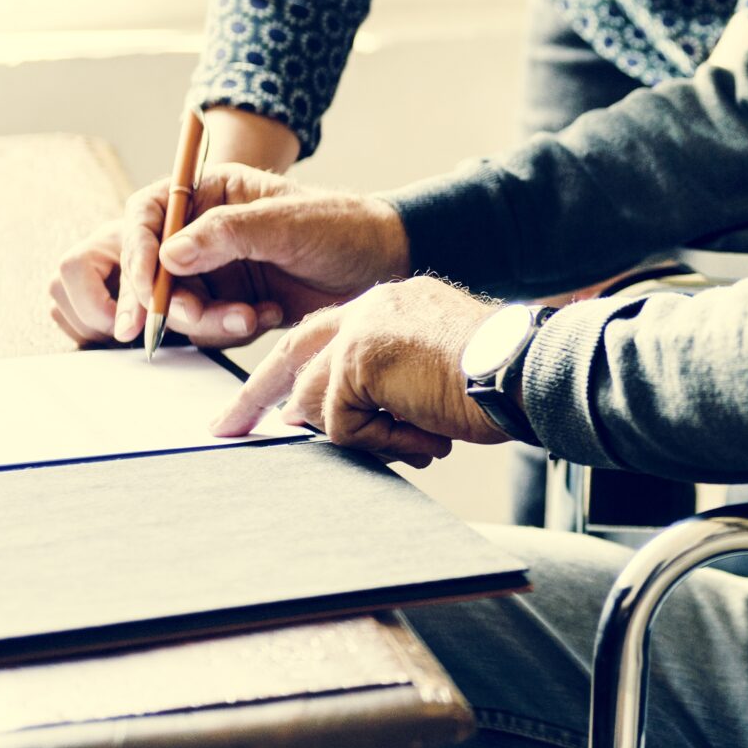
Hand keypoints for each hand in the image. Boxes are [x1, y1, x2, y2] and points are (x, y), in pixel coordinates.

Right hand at [44, 165, 407, 347]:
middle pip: (154, 269)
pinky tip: (269, 315)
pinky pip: (209, 326)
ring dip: (208, 320)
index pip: (149, 214)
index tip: (145, 288)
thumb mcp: (287, 224)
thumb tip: (168, 254)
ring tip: (252, 317)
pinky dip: (230, 329)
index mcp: (209, 191)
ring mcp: (217, 268)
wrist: (384, 265)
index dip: (136, 251)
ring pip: (180, 304)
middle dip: (174, 300)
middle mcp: (204, 229)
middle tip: (202, 318)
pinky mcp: (233, 301)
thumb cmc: (343, 227)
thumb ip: (228, 234)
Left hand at [211, 277, 510, 461]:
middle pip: (293, 353)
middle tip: (223, 429)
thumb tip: (322, 420)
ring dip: (365, 436)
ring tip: (421, 439)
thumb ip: (379, 385)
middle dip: (255, 396)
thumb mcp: (426, 379)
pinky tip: (425, 437)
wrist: (525, 372)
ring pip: (317, 402)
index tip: (267, 404)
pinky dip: (381, 443)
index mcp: (389, 304)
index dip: (292, 372)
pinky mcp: (359, 360)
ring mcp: (361, 330)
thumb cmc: (496, 383)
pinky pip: (341, 424)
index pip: (323, 336)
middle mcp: (370, 306)